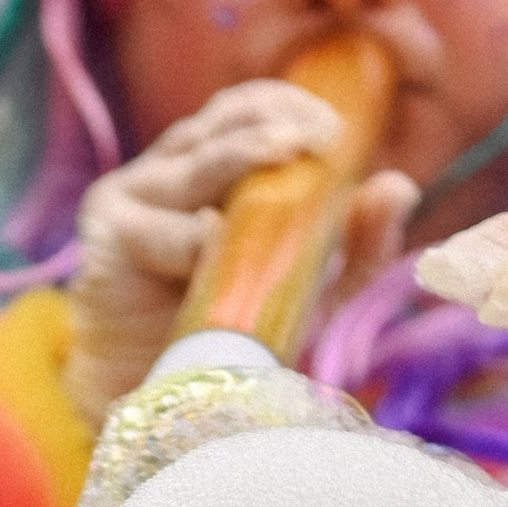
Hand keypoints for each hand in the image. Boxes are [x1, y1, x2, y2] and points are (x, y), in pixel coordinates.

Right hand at [66, 82, 415, 419]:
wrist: (159, 401)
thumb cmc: (231, 336)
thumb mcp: (310, 291)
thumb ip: (356, 248)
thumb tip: (400, 186)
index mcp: (214, 167)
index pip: (249, 109)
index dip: (290, 105)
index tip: (335, 128)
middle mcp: (173, 169)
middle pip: (221, 119)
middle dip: (273, 118)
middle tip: (319, 134)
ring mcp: (135, 195)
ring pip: (193, 163)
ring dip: (240, 154)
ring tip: (287, 151)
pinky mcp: (107, 234)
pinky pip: (157, 229)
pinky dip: (190, 236)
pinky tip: (217, 238)